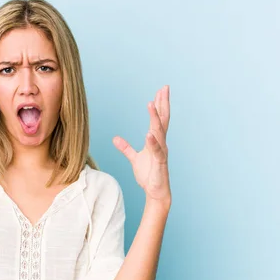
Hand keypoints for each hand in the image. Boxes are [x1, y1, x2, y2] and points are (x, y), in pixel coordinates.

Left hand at [113, 85, 170, 204]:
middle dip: (163, 103)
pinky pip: (157, 151)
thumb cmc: (149, 175)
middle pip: (163, 120)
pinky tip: (148, 133)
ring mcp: (161, 152)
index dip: (159, 105)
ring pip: (159, 132)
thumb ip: (126, 148)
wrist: (155, 192)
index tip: (160, 91)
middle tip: (164, 87)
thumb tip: (115, 138)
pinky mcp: (160, 163)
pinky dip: (153, 142)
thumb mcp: (134, 159)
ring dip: (155, 118)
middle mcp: (161, 143)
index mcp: (156, 141)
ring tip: (152, 104)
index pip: (158, 119)